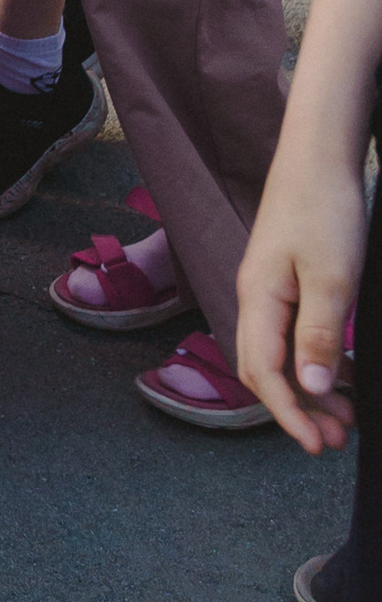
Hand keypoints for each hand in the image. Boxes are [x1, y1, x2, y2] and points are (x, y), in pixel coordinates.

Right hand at [236, 148, 366, 450]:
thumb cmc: (323, 209)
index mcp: (259, 299)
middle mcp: (256, 298)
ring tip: (344, 416)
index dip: (288, 414)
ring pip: (280, 355)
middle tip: (336, 438)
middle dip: (298, 410)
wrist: (319, 156)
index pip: (263, 372)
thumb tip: (310, 387)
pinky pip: (293, 335)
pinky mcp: (287, 281)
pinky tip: (341, 373)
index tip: (316, 445)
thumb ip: (318, 333)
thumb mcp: (331, 277)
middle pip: (265, 370)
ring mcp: (270, 289)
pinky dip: (316, 362)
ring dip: (310, 390)